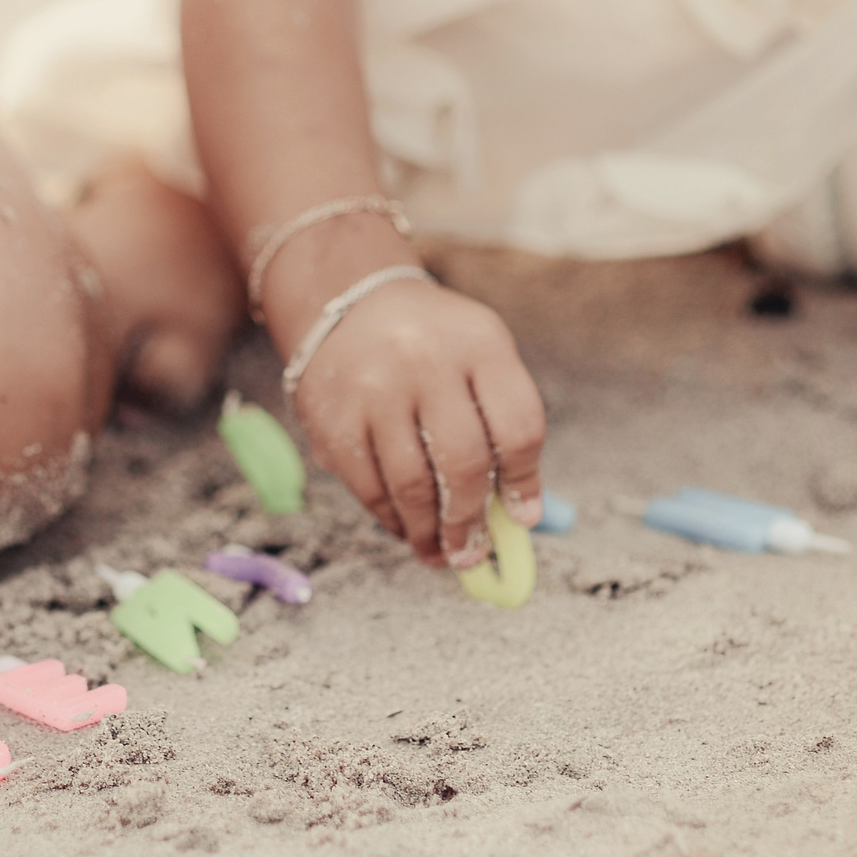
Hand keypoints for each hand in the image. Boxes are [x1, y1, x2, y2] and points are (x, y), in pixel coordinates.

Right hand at [284, 275, 545, 565]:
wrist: (349, 303)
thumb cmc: (433, 346)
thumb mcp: (481, 360)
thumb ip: (505, 428)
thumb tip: (523, 518)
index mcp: (480, 344)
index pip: (518, 426)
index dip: (524, 482)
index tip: (521, 518)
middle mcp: (426, 361)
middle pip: (462, 462)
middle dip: (471, 521)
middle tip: (474, 552)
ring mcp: (374, 389)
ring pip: (412, 485)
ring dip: (431, 533)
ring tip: (443, 554)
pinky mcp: (332, 419)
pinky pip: (369, 489)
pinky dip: (393, 521)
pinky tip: (408, 529)